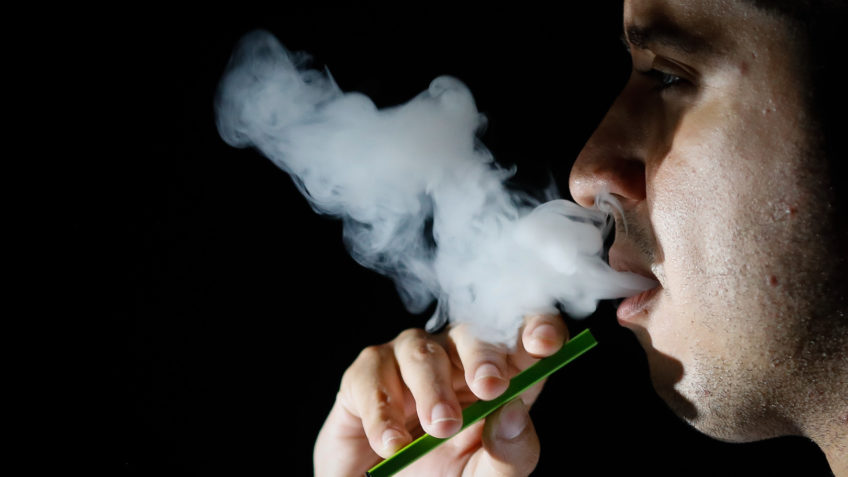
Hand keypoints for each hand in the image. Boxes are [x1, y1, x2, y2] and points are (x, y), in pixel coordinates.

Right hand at [313, 313, 567, 476]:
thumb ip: (511, 452)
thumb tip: (513, 410)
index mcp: (497, 374)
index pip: (523, 332)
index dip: (537, 325)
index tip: (545, 343)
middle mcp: (453, 357)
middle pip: (471, 331)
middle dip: (484, 355)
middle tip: (490, 387)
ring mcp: (407, 360)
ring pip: (421, 350)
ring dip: (434, 388)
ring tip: (440, 427)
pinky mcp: (365, 375)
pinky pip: (373, 376)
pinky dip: (384, 412)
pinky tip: (393, 444)